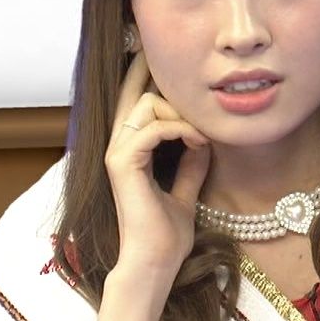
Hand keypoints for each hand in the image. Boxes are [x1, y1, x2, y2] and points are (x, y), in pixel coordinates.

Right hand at [105, 50, 209, 275]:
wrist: (155, 263)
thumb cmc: (167, 235)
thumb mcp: (185, 190)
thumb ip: (190, 163)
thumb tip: (203, 138)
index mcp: (129, 151)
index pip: (134, 101)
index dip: (145, 75)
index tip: (165, 56)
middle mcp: (118, 147)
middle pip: (137, 93)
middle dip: (163, 81)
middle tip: (189, 91)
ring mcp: (116, 153)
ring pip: (147, 105)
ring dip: (181, 114)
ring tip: (201, 136)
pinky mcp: (121, 164)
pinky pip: (152, 127)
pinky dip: (180, 130)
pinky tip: (198, 142)